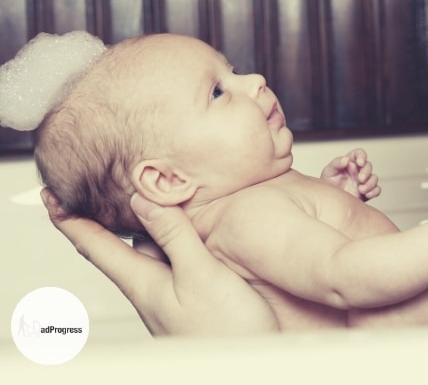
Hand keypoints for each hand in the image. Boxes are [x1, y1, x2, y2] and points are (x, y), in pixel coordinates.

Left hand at [41, 189, 278, 335]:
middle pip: (122, 246)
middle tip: (99, 189)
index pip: (95, 245)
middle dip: (108, 219)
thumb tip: (142, 202)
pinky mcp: (193, 299)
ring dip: (145, 228)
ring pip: (150, 254)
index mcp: (143, 283)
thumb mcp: (200, 276)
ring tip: (146, 200)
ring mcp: (172, 296)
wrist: (248, 369)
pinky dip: (170, 241)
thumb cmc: (227, 332)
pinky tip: (186, 233)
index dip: (69, 220)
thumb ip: (175, 237)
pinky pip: (173, 262)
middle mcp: (152, 289)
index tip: (51, 197)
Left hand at [320, 148, 380, 200]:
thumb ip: (337, 163)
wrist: (329, 202)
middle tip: (360, 179)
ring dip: (370, 183)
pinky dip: (374, 192)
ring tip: (361, 189)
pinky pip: (376, 190)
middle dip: (366, 172)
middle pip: (368, 166)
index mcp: (349, 163)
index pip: (359, 154)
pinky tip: (367, 194)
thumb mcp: (329, 171)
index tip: (360, 162)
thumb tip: (346, 159)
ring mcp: (363, 182)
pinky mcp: (366, 192)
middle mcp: (358, 171)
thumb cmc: (328, 184)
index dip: (362, 156)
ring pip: (374, 178)